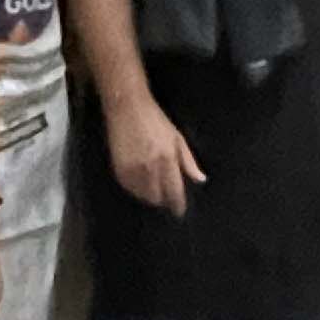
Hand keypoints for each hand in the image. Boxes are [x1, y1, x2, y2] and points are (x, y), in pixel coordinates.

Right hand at [107, 95, 205, 213]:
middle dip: (164, 200)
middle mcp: (149, 168)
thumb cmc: (156, 120)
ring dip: (150, 195)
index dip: (178, 205)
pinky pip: (130, 189)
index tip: (179, 211)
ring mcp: (132, 170)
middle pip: (158, 197)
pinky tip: (141, 183)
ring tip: (154, 189)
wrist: (127, 108)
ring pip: (143, 195)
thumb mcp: (177, 138)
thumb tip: (200, 180)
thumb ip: (188, 161)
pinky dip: (137, 190)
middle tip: (167, 197)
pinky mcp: (119, 169)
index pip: (174, 192)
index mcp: (167, 159)